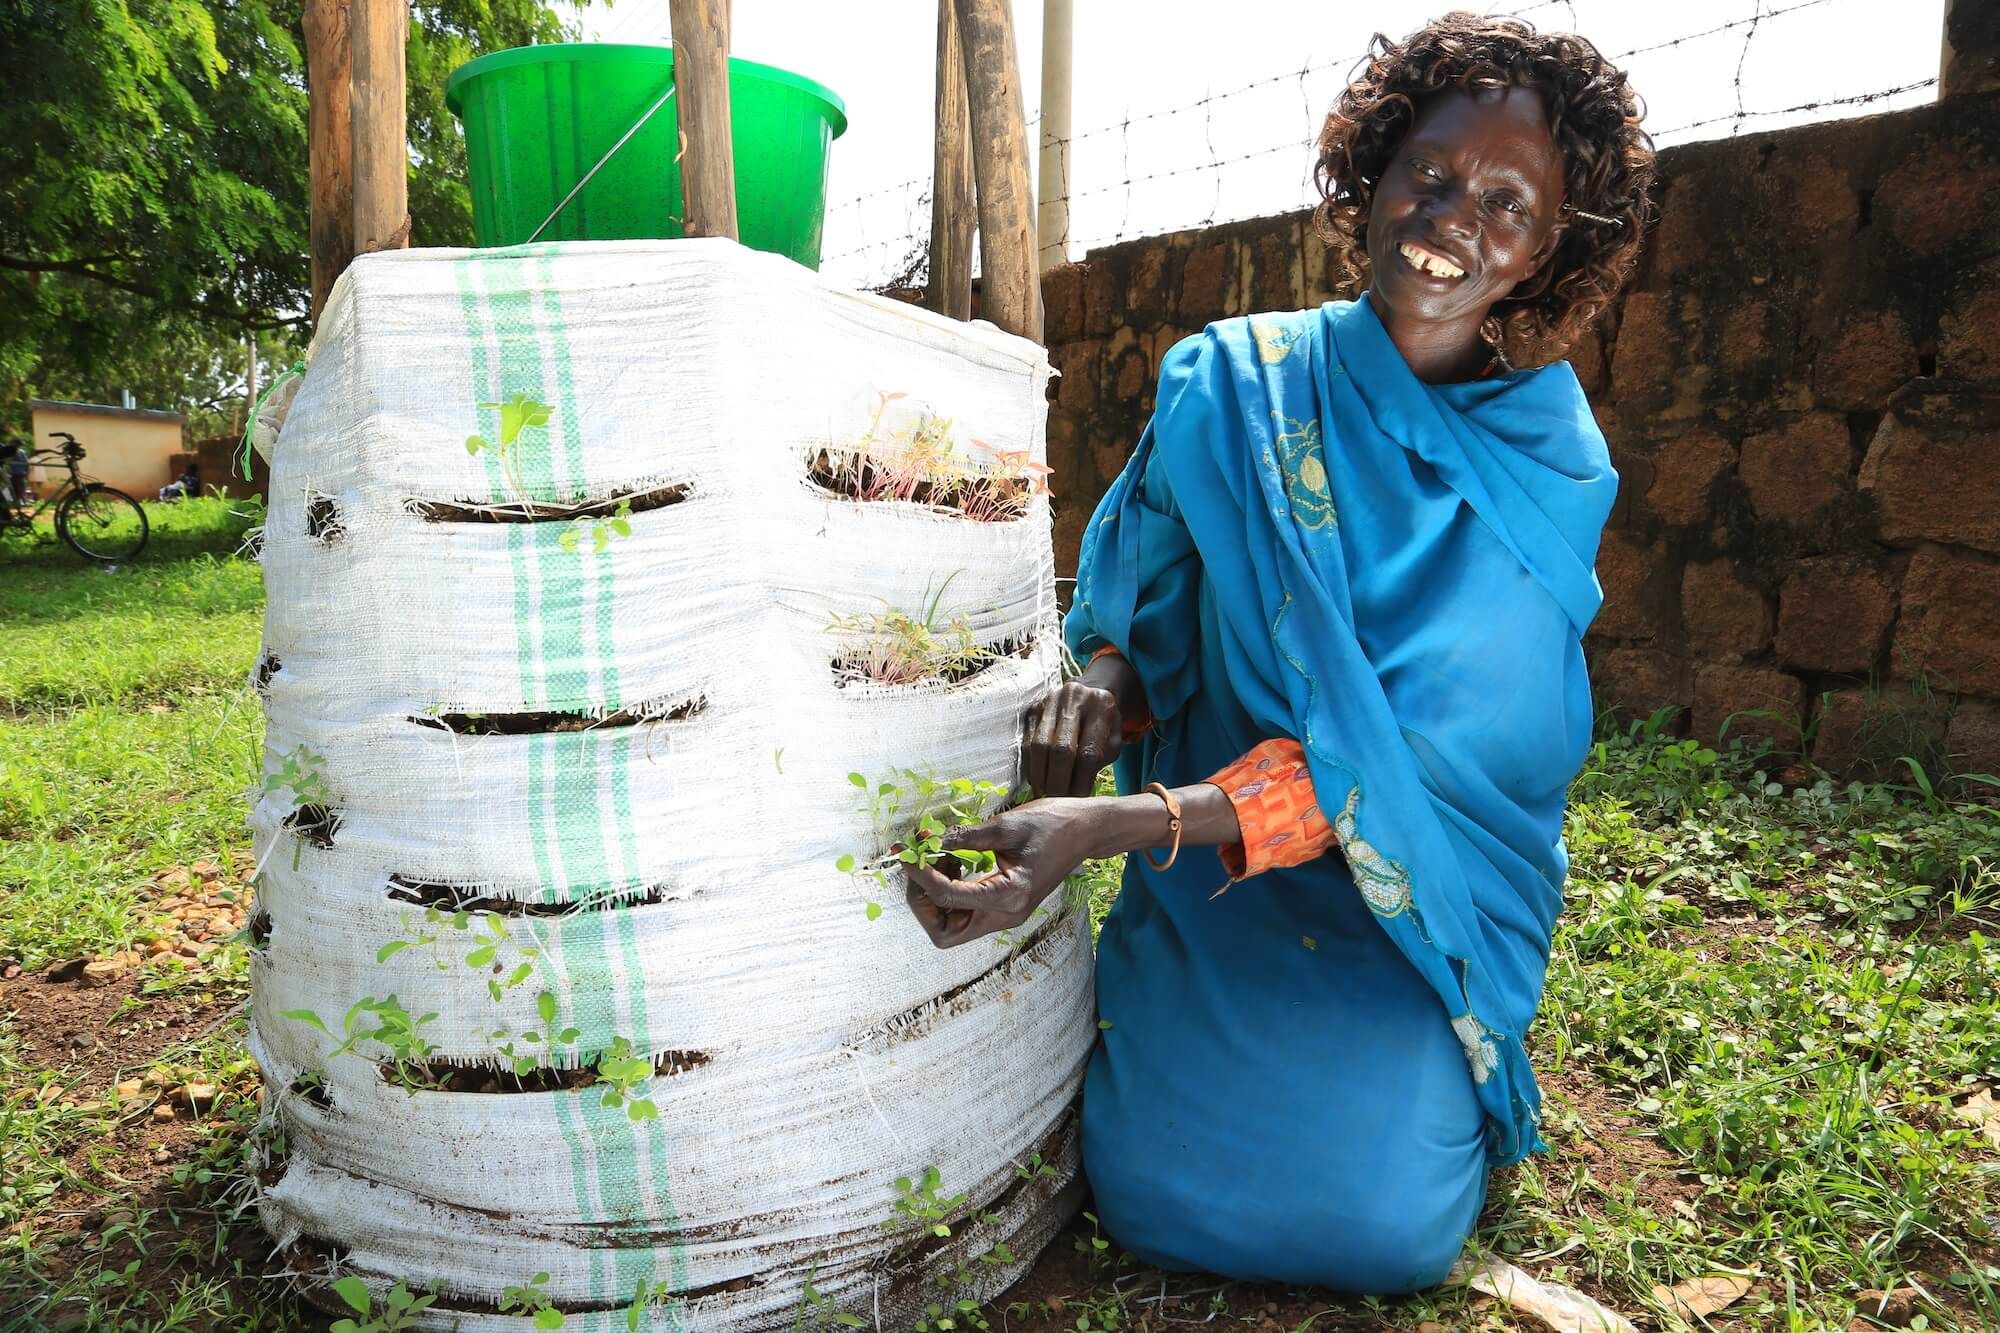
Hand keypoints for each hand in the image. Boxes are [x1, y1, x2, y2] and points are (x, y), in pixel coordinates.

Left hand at [904, 798, 1103, 947]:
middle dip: (922, 901)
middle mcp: (1006, 916)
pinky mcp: (1003, 907)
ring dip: (934, 895)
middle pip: (944, 932)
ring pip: (951, 925)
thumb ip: (962, 837)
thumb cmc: (1053, 823)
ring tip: (939, 855)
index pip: (948, 898)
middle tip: (919, 865)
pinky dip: (948, 890)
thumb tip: (926, 841)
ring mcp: (1005, 915)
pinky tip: (953, 860)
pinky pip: (964, 910)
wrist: (1086, 830)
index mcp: (1009, 897)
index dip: (920, 875)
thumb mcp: (1005, 825)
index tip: (906, 852)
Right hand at [1024, 682, 1122, 796]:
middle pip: (1060, 749)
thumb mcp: (1113, 740)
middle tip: (1057, 801)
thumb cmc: (1105, 724)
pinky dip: (1031, 765)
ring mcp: (1049, 701)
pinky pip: (1027, 741)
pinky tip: (1038, 779)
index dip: (1081, 781)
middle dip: (1057, 781)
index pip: (1088, 753)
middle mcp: (1072, 699)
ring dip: (1040, 775)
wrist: (1091, 691)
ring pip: (1038, 745)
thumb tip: (1078, 794)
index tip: (1078, 800)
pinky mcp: (1033, 708)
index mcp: (1100, 706)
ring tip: (1045, 793)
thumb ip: (1100, 762)